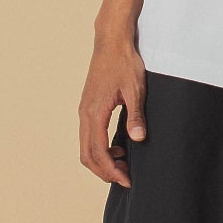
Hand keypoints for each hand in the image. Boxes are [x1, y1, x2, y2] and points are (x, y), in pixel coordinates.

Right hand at [79, 44, 147, 187]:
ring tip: (124, 164)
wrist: (111, 42)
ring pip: (86, 147)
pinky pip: (89, 135)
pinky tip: (120, 146)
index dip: (112, 170)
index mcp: (95, 112)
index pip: (99, 151)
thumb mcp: (136, 90)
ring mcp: (84, 110)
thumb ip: (136, 116)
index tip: (128, 180)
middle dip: (105, 171)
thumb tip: (138, 139)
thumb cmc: (124, 63)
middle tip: (126, 178)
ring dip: (102, 160)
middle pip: (87, 155)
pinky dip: (101, 148)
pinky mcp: (88, 107)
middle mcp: (85, 114)